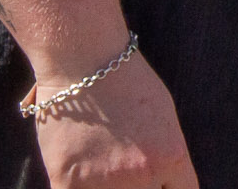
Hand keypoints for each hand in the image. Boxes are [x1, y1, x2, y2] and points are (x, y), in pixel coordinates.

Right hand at [33, 46, 198, 187]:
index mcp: (171, 157)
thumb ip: (166, 154)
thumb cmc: (127, 83)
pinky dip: (78, 188)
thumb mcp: (164, 117)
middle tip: (127, 173)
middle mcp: (142, 176)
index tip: (160, 183)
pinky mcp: (66, 183)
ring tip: (102, 167)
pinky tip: (79, 175)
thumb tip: (165, 181)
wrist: (83, 62)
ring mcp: (103, 183)